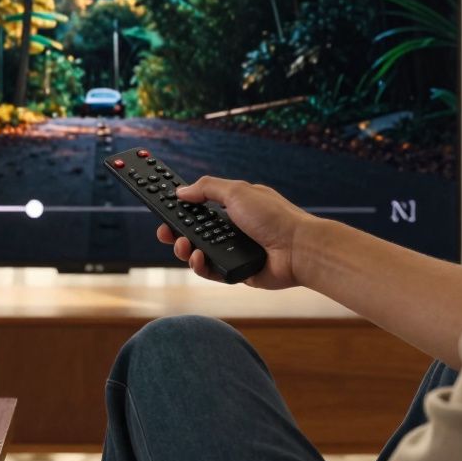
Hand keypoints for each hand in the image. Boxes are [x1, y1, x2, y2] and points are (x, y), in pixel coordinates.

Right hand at [156, 176, 324, 288]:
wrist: (299, 249)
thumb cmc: (274, 217)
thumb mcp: (237, 192)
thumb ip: (206, 188)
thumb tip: (181, 191)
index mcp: (233, 207)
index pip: (199, 205)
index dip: (181, 206)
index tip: (162, 205)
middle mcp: (232, 229)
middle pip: (195, 231)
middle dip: (176, 230)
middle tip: (164, 231)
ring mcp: (233, 251)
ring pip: (199, 251)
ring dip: (185, 248)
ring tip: (183, 245)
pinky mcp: (236, 271)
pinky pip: (210, 271)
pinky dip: (200, 265)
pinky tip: (198, 259)